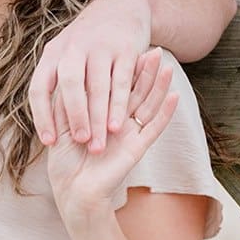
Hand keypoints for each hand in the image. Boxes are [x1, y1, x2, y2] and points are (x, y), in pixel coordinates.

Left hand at [29, 0, 150, 153]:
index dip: (41, 115)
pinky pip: (122, 82)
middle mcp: (74, 48)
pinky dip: (118, 105)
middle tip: (80, 142)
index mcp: (54, 53)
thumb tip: (46, 121)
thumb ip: (55, 82)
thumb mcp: (65, 55)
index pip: (40, 86)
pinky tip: (116, 126)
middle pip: (70, 84)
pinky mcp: (126, 50)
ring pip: (98, 86)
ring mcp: (101, 47)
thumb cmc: (88, 44)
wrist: (121, 7)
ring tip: (98, 144)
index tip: (49, 142)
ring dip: (98, 117)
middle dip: (74, 115)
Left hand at [46, 47, 177, 217]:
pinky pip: (153, 128)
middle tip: (154, 49)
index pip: (113, 86)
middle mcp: (117, 123)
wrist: (73, 192)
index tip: (126, 47)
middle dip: (144, 71)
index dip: (122, 69)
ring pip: (147, 105)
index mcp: (101, 116)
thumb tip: (75, 74)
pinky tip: (176, 95)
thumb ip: (72, 102)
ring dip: (158, 86)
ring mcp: (129, 135)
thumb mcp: (64, 125)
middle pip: (135, 91)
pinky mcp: (136, 148)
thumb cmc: (64, 162)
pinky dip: (165, 112)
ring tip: (168, 65)